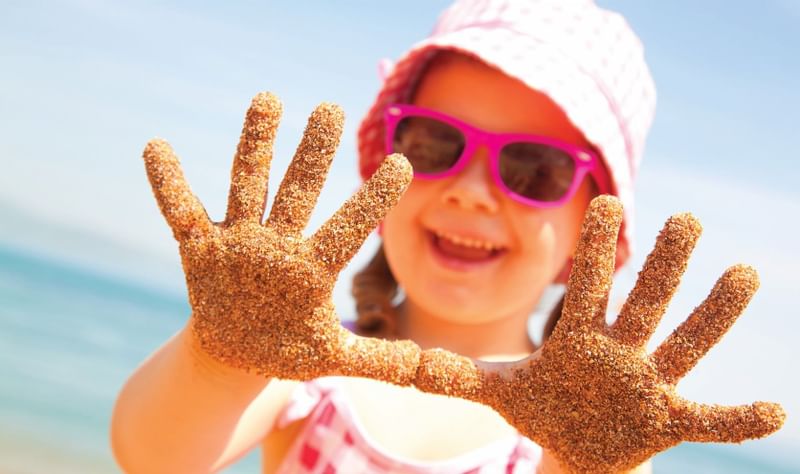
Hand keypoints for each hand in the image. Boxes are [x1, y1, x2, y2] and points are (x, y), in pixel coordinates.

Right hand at [142, 92, 419, 382]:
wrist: (238, 354)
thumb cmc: (290, 349)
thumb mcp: (335, 357)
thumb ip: (380, 359)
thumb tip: (429, 365)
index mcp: (313, 269)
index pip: (348, 228)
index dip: (372, 200)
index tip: (401, 163)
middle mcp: (279, 245)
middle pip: (298, 191)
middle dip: (313, 152)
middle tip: (330, 109)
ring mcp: (240, 242)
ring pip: (248, 185)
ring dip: (255, 145)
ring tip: (268, 99)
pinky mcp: (201, 250)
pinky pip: (181, 212)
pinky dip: (168, 184)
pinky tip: (156, 146)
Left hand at [415, 196, 784, 472]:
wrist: (573, 448)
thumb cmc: (544, 408)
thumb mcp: (498, 390)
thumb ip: (455, 373)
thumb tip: (403, 362)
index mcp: (580, 338)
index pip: (587, 287)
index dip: (596, 251)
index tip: (604, 203)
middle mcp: (620, 351)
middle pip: (643, 302)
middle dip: (663, 266)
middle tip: (687, 217)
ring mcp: (647, 383)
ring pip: (684, 342)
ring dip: (715, 313)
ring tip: (744, 273)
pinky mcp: (666, 421)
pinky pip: (710, 418)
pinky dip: (741, 419)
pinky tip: (776, 409)